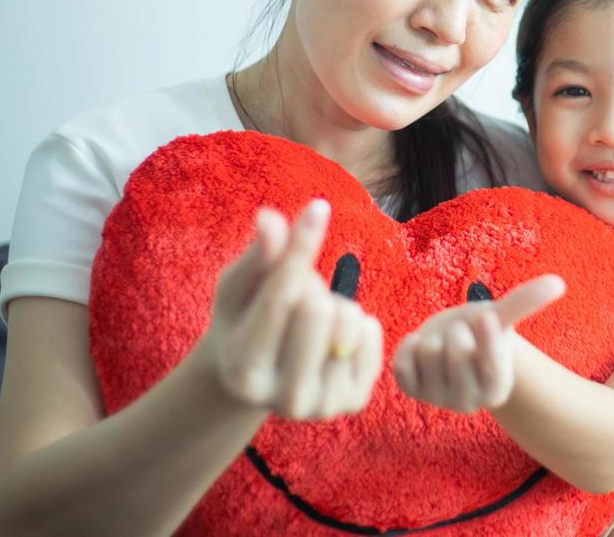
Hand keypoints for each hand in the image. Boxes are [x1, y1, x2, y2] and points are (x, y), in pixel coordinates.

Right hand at [198, 198, 383, 418]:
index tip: (318, 207)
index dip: (300, 246)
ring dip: (336, 303)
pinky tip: (338, 332)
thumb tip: (270, 219)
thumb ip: (258, 256)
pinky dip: (360, 321)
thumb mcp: (240, 287)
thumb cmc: (246, 318)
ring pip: (348, 320)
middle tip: (296, 298)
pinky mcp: (355, 401)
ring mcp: (323, 407)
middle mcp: (282, 400)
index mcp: (243, 371)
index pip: (279, 296)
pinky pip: (373, 334)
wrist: (264, 372)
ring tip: (314, 317)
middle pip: (317, 309)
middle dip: (311, 286)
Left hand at [391, 273, 565, 411]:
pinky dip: (410, 344)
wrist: (452, 343)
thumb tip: (557, 283)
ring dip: (435, 335)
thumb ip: (525, 302)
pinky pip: (403, 361)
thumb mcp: (501, 317)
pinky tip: (421, 346)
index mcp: (497, 388)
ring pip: (429, 353)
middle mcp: (468, 401)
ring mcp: (437, 399)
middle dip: (459, 329)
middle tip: (462, 331)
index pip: (492, 365)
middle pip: (457, 353)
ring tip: (443, 340)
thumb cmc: (481, 329)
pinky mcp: (410, 391)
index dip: (487, 338)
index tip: (485, 317)